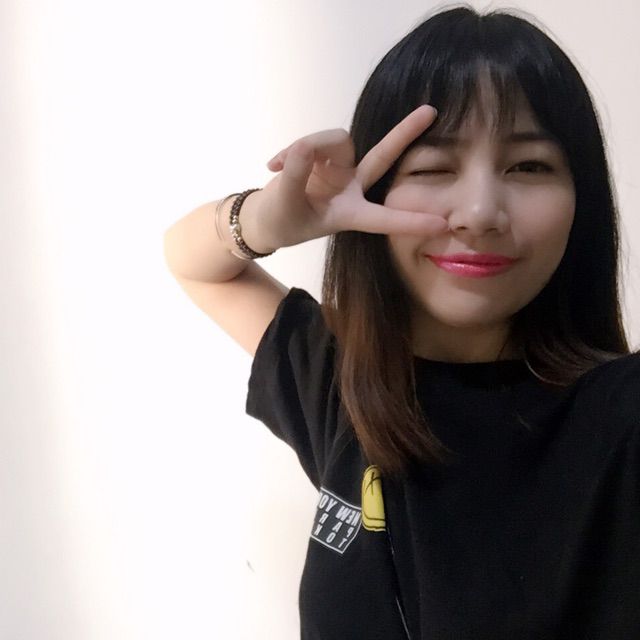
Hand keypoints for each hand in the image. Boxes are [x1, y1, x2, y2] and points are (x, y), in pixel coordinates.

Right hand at [252, 105, 446, 249]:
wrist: (266, 216)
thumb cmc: (281, 222)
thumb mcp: (284, 207)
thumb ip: (294, 178)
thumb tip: (305, 147)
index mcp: (350, 213)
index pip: (383, 218)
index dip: (410, 221)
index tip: (443, 224)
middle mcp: (351, 188)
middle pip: (381, 157)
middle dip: (403, 134)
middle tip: (432, 111)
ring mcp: (339, 169)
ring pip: (336, 140)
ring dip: (308, 147)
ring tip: (279, 165)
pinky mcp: (322, 156)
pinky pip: (314, 141)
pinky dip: (292, 151)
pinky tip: (272, 164)